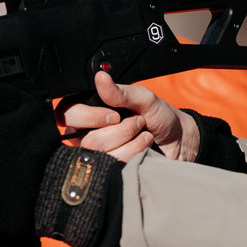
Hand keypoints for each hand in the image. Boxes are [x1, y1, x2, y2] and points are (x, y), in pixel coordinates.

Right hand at [59, 71, 199, 161]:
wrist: (179, 140)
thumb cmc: (159, 117)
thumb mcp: (143, 98)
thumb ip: (121, 91)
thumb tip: (100, 78)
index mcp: (91, 111)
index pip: (67, 115)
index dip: (88, 117)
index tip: (114, 116)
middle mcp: (90, 133)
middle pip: (85, 138)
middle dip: (118, 130)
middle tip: (136, 122)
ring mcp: (99, 154)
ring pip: (99, 153)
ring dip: (129, 141)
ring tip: (143, 133)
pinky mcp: (111, 169)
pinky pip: (113, 164)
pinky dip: (134, 152)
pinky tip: (144, 146)